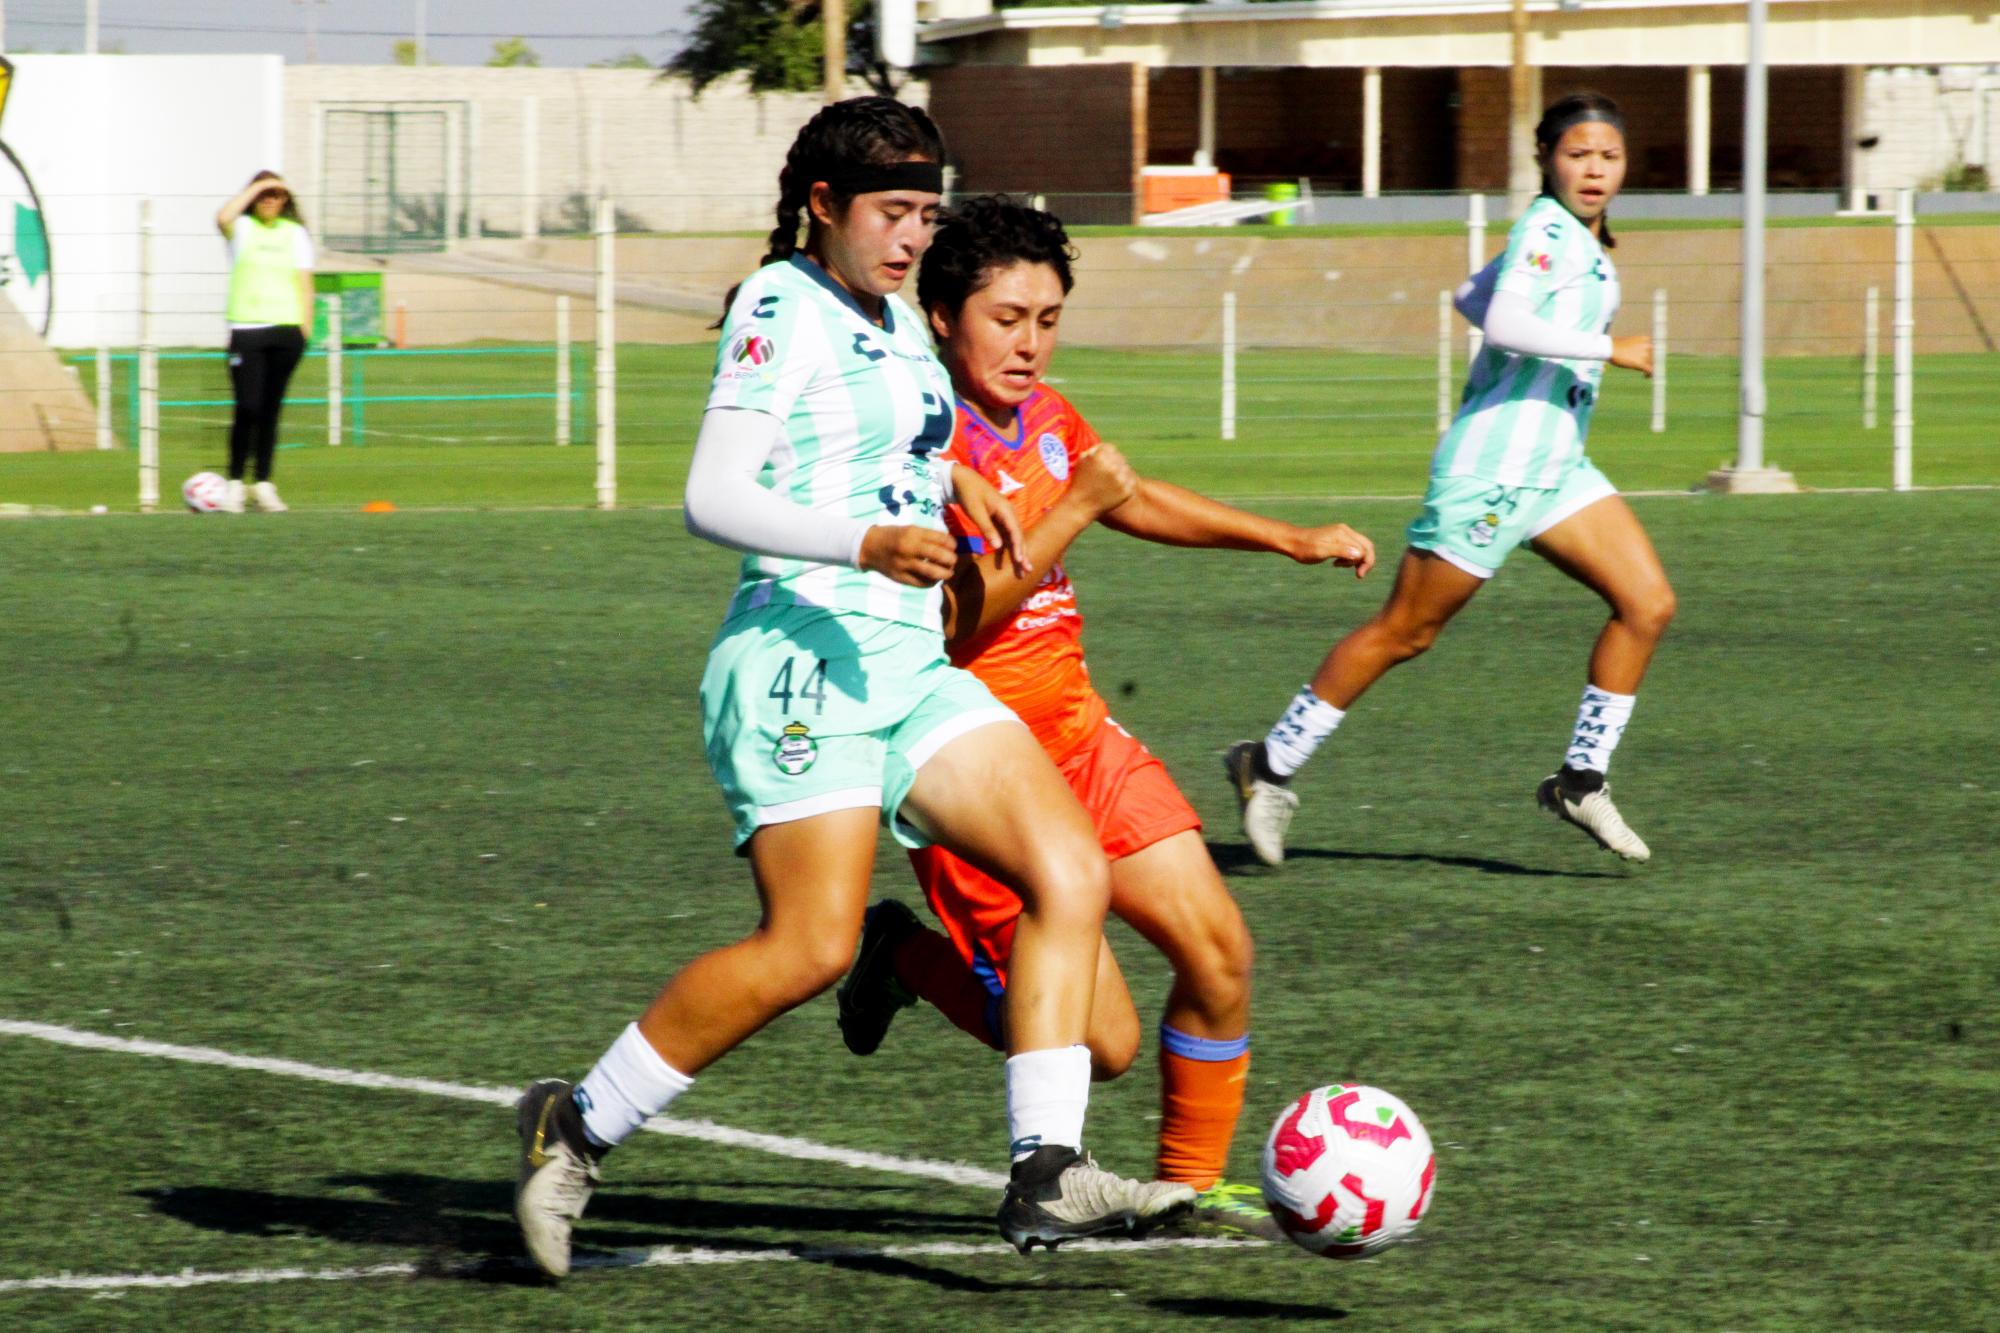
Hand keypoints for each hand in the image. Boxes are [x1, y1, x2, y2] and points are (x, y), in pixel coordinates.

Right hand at [858, 525, 957, 586]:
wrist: (869, 547)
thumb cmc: (893, 536)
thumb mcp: (910, 529)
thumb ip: (928, 536)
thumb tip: (949, 545)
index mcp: (913, 533)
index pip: (940, 539)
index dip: (952, 544)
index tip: (954, 547)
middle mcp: (909, 548)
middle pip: (939, 556)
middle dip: (951, 559)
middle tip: (953, 561)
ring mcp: (904, 564)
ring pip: (932, 572)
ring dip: (945, 573)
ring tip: (948, 572)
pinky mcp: (900, 577)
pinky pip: (921, 583)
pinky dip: (931, 582)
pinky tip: (934, 579)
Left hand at [950, 464, 1029, 578]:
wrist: (963, 479)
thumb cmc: (969, 494)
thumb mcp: (976, 511)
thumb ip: (987, 529)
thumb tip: (998, 547)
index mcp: (1006, 510)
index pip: (1015, 532)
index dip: (1018, 547)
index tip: (1020, 561)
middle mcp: (1009, 514)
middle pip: (1018, 536)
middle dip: (1023, 553)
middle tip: (1027, 570)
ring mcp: (1004, 517)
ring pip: (1013, 537)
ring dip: (1017, 552)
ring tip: (1022, 569)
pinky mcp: (998, 520)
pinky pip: (1005, 536)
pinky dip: (1007, 547)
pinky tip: (1007, 560)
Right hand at [1069, 443, 1138, 516]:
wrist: (1080, 505)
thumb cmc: (1079, 482)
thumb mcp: (1082, 461)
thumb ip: (1095, 450)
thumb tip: (1105, 445)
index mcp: (1100, 456)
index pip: (1111, 448)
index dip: (1107, 455)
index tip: (1103, 463)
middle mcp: (1112, 466)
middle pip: (1120, 458)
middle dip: (1114, 464)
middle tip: (1107, 474)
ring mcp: (1121, 479)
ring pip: (1127, 469)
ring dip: (1121, 473)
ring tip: (1110, 482)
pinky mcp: (1127, 491)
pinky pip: (1131, 482)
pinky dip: (1126, 484)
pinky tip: (1115, 489)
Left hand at [1288, 523, 1375, 577]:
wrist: (1292, 541)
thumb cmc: (1304, 548)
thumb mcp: (1321, 552)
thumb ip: (1340, 551)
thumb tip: (1358, 553)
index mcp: (1342, 534)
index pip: (1364, 548)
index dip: (1365, 562)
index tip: (1358, 575)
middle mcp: (1345, 531)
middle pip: (1366, 546)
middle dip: (1366, 561)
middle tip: (1358, 575)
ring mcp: (1342, 533)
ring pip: (1360, 547)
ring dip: (1357, 560)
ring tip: (1340, 566)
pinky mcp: (1338, 538)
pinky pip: (1352, 548)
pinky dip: (1350, 557)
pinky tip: (1337, 563)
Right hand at [1611, 335, 1653, 376]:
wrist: (1610, 348)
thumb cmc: (1616, 345)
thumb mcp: (1631, 343)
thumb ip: (1638, 347)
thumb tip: (1639, 355)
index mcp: (1646, 339)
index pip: (1654, 349)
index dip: (1652, 355)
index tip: (1650, 360)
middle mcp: (1648, 346)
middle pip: (1653, 357)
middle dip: (1650, 362)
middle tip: (1645, 367)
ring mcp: (1645, 354)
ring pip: (1651, 364)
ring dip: (1648, 368)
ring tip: (1644, 373)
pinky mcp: (1641, 363)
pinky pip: (1650, 370)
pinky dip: (1649, 374)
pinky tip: (1645, 376)